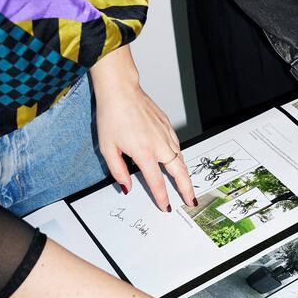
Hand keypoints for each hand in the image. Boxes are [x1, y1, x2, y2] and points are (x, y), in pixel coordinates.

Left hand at [90, 46, 195, 210]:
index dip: (162, 197)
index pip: (156, 182)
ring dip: (184, 174)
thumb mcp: (107, 147)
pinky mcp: (167, 125)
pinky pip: (177, 146)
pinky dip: (179, 156)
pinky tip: (176, 161)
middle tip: (191, 200)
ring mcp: (166, 134)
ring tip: (186, 185)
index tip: (166, 207)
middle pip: (179, 172)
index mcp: (144, 153)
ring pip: (180, 159)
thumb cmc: (111, 116)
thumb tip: (127, 187)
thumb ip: (118, 171)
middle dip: (186, 189)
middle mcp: (159, 145)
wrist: (121, 90)